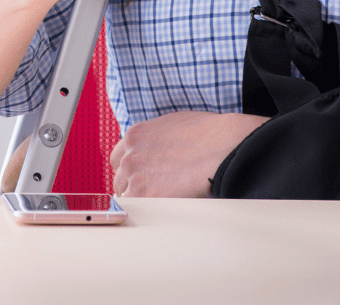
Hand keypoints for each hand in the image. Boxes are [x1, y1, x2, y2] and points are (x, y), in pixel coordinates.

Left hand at [109, 111, 266, 197]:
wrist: (220, 146)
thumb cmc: (206, 134)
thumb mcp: (170, 126)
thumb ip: (153, 140)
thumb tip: (154, 153)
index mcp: (134, 136)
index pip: (118, 159)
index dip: (131, 170)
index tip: (141, 177)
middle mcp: (130, 156)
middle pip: (120, 179)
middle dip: (133, 186)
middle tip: (154, 191)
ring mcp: (135, 177)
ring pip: (127, 197)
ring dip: (141, 200)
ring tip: (162, 201)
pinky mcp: (146, 197)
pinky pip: (137, 210)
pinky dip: (147, 212)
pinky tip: (162, 210)